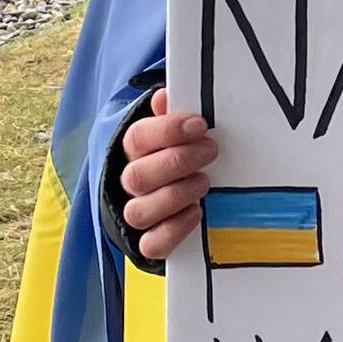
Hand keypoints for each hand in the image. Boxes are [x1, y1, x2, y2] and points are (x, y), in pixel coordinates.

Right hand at [120, 88, 217, 259]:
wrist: (171, 192)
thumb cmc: (180, 152)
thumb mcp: (178, 131)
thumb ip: (171, 115)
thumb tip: (164, 97)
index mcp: (136, 150)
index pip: (138, 138)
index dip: (168, 131)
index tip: (200, 125)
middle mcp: (131, 182)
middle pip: (138, 176)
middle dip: (178, 162)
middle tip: (210, 151)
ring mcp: (139, 212)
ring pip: (140, 211)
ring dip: (175, 195)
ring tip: (204, 183)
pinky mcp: (151, 240)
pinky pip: (151, 244)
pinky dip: (174, 230)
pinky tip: (196, 212)